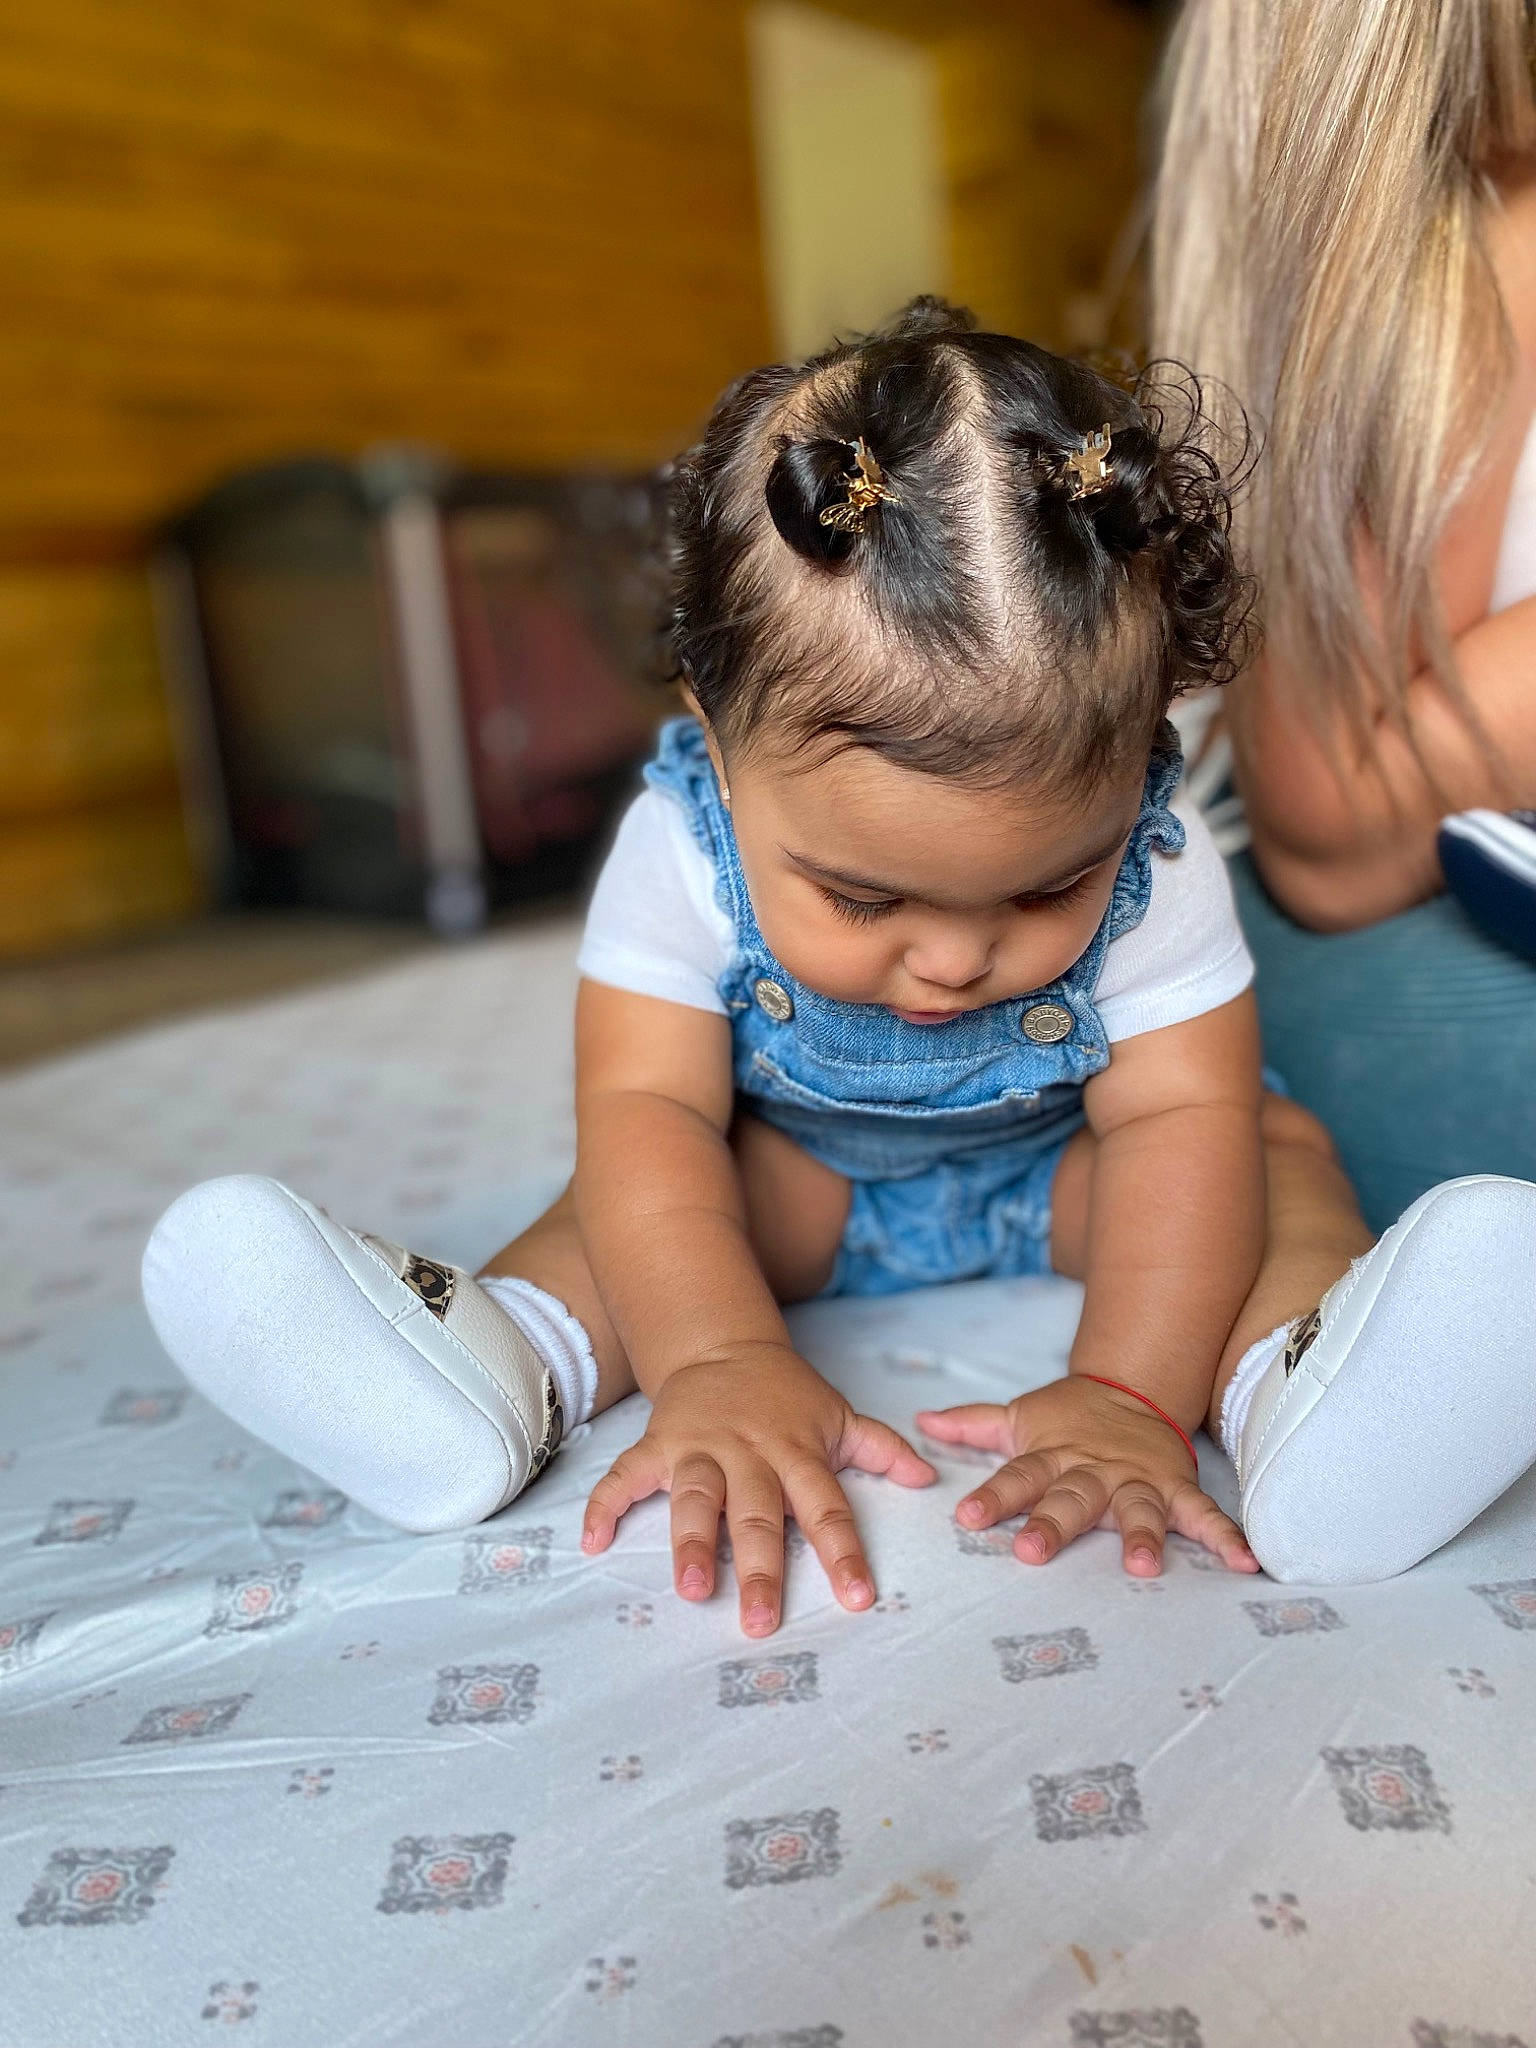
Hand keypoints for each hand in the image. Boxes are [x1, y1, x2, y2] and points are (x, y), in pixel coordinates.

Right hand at [582, 1345, 936, 1635]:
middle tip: (760, 1619)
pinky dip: (606, 1505)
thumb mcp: (838, 1414)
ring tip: (690, 1588)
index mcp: (797, 1451)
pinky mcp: (657, 1444)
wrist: (722, 1344)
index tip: (857, 1596)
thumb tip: (929, 1479)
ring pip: (695, 1497)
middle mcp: (749, 1452)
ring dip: (689, 1542)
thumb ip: (882, 1448)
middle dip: (759, 1567)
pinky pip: (626, 1476)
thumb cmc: (786, 1395)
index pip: (826, 1506)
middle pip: (756, 1513)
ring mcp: (700, 1448)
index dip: (843, 1551)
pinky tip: (593, 1543)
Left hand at [917, 1375, 1257, 1576]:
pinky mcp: (1177, 1490)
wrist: (1133, 1390)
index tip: (969, 1518)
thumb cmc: (1070, 1419)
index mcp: (1054, 1456)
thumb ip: (974, 1426)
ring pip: (1138, 1510)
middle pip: (1072, 1498)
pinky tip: (1245, 1565)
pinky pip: (1204, 1516)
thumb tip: (921, 1421)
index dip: (994, 1496)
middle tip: (1032, 1553)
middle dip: (1053, 1525)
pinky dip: (1226, 1538)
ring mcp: (1139, 1481)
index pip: (1018, 1476)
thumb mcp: (1021, 1418)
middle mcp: (1095, 1471)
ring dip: (1143, 1537)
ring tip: (1143, 1568)